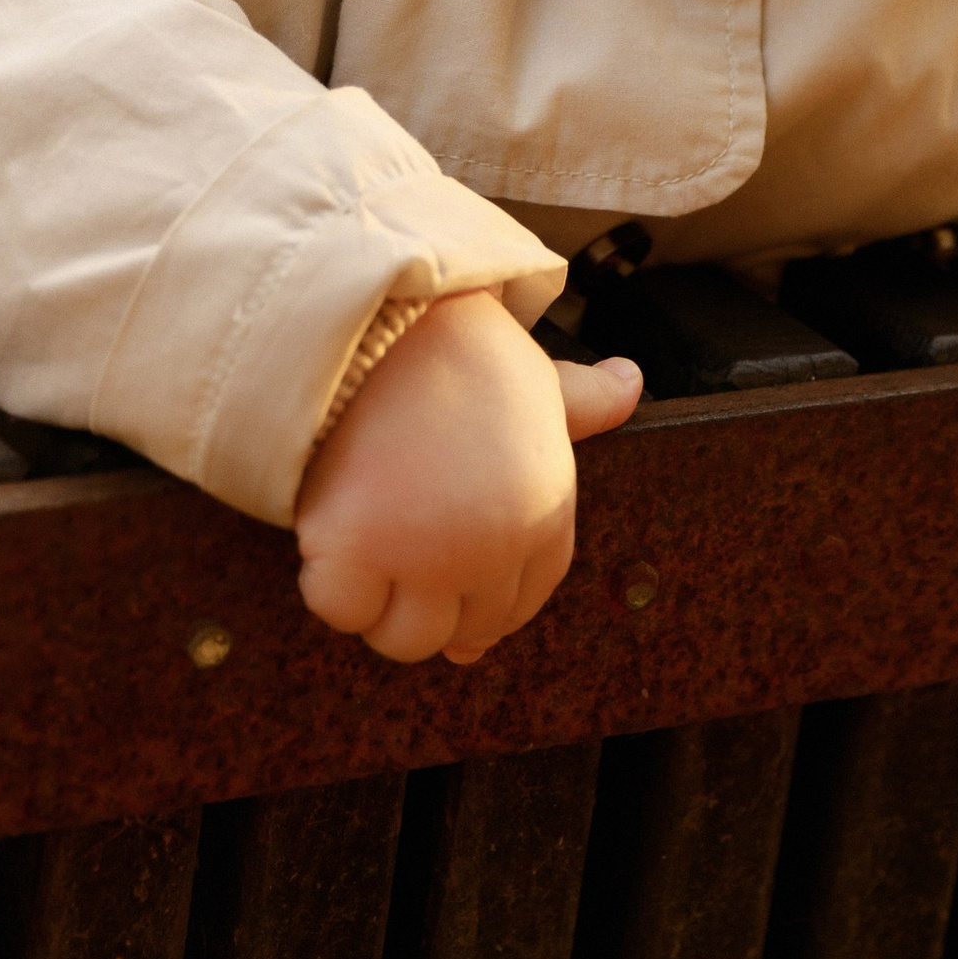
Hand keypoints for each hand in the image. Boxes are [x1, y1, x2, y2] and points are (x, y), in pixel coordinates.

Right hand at [293, 289, 642, 662]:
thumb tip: (629, 382)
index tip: (459, 617)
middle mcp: (494, 547)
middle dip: (430, 609)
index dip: (486, 614)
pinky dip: (329, 585)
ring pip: (404, 638)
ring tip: (364, 552)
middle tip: (396, 561)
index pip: (521, 603)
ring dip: (379, 608)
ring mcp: (426, 555)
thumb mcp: (538, 378)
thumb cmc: (460, 347)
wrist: (381, 320)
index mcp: (543, 514)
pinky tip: (329, 541)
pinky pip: (341, 607)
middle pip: (463, 629)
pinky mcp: (356, 551)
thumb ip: (584, 401)